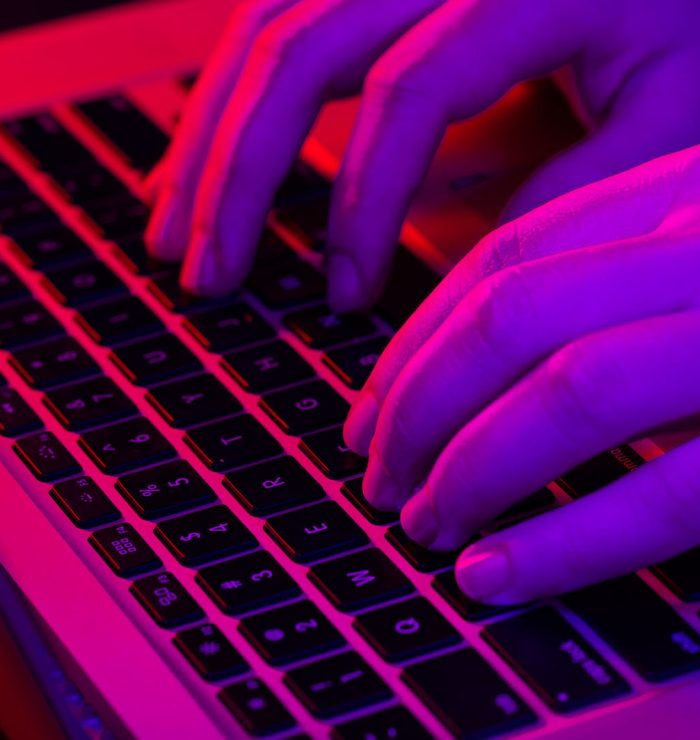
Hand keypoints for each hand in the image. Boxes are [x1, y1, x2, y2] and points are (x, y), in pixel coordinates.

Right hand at [147, 0, 699, 311]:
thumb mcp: (677, 115)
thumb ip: (574, 188)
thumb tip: (464, 272)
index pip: (407, 92)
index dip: (361, 203)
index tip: (340, 297)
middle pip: (299, 45)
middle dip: (238, 173)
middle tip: (203, 274)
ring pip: (267, 28)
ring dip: (209, 137)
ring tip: (174, 227)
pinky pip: (280, 21)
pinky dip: (234, 99)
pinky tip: (208, 157)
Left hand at [343, 144, 699, 603]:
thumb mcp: (688, 265)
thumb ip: (601, 288)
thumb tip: (465, 369)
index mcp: (678, 196)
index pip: (506, 259)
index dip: (414, 344)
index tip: (366, 412)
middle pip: (511, 317)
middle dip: (416, 407)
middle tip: (377, 479)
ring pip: (570, 388)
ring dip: (469, 468)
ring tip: (420, 526)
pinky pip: (664, 494)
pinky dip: (562, 542)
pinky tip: (491, 576)